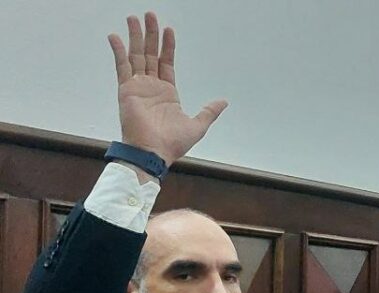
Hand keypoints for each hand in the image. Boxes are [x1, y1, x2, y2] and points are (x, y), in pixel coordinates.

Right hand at [108, 13, 226, 166]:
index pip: (166, 63)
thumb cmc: (173, 143)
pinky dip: (118, 51)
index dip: (168, 46)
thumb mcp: (198, 125)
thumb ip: (209, 111)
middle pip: (150, 54)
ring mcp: (137, 87)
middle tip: (150, 15)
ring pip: (136, 55)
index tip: (168, 30)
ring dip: (135, 37)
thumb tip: (223, 101)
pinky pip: (121, 67)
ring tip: (134, 18)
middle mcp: (151, 86)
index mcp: (167, 92)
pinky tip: (115, 36)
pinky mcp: (126, 90)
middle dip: (150, 35)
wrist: (154, 152)